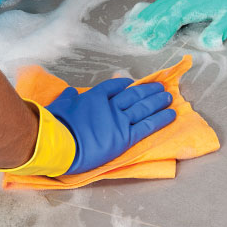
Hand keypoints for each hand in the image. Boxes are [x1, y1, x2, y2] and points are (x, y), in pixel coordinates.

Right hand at [47, 78, 175, 174]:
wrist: (60, 144)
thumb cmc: (55, 126)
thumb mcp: (59, 105)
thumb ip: (68, 98)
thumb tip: (70, 92)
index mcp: (94, 97)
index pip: (113, 86)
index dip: (123, 83)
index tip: (130, 83)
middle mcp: (110, 106)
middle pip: (133, 95)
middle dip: (147, 90)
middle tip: (159, 86)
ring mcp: (119, 120)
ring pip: (143, 107)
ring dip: (157, 100)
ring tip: (168, 96)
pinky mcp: (126, 136)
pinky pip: (147, 125)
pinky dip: (161, 118)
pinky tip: (171, 113)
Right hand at [121, 0, 226, 49]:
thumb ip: (221, 28)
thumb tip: (209, 43)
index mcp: (194, 3)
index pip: (172, 20)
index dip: (160, 32)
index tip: (149, 44)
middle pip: (161, 12)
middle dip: (145, 25)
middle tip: (130, 36)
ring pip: (160, 6)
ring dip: (146, 17)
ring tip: (131, 26)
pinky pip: (165, 1)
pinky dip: (153, 8)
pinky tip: (147, 13)